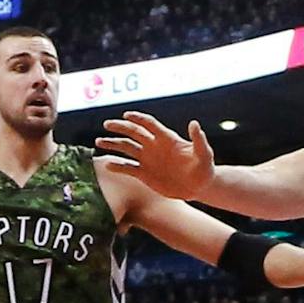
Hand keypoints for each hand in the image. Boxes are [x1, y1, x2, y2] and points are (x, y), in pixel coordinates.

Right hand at [96, 111, 214, 197]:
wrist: (199, 186)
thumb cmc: (204, 168)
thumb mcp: (204, 154)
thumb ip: (198, 139)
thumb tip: (194, 123)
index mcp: (166, 138)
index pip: (149, 124)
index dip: (138, 118)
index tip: (127, 115)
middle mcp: (154, 146)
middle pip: (133, 133)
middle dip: (120, 128)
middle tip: (106, 125)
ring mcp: (148, 160)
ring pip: (126, 148)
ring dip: (113, 144)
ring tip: (99, 142)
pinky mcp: (144, 174)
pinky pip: (128, 168)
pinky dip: (117, 166)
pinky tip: (107, 165)